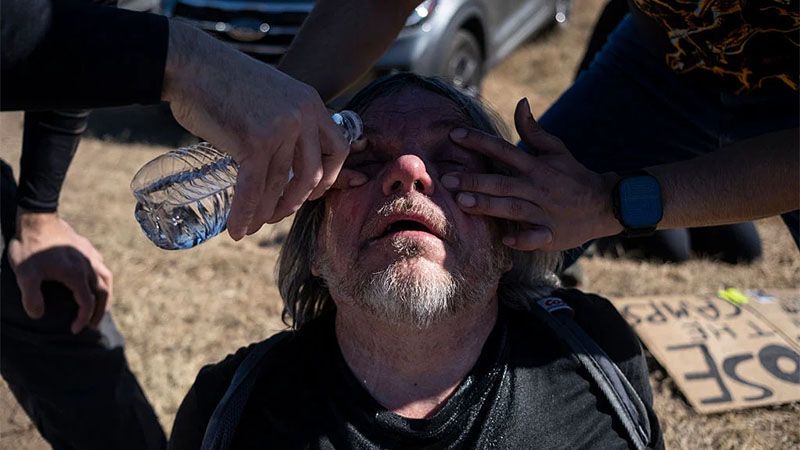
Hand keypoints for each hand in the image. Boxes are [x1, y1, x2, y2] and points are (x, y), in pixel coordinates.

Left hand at [7, 211, 112, 333]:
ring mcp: (89, 255)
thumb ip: (31, 297)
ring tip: (101, 305)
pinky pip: (101, 266)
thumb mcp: (25, 274)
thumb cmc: (30, 247)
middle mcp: (89, 266)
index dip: (83, 318)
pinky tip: (94, 280)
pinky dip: (101, 278)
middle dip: (100, 311)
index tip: (74, 330)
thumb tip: (38, 315)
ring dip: (106, 295)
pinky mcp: (86, 247)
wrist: (37, 217)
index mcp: (77, 275)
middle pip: (104, 292)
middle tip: (93, 325)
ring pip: (106, 278)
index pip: (87, 302)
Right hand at [162, 21, 348, 237]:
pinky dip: (244, 214)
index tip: (311, 193)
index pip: (338, 149)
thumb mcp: (273, 95)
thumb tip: (286, 159)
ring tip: (253, 225)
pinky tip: (237, 230)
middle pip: (312, 174)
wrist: (191, 63)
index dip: (329, 178)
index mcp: (311, 103)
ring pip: (279, 185)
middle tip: (277, 214)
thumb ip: (286, 121)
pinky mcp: (253, 142)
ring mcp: (280, 129)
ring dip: (266, 213)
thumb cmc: (224, 81)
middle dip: (295, 202)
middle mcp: (302, 115)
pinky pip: (253, 189)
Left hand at [442, 98, 621, 250]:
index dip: (479, 141)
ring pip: (512, 208)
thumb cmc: (573, 175)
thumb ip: (533, 130)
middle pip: (502, 182)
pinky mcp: (550, 234)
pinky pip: (535, 237)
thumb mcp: (556, 150)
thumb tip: (520, 101)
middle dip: (474, 180)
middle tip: (445, 179)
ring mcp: (544, 212)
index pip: (503, 150)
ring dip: (488, 206)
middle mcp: (537, 188)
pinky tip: (505, 238)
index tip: (454, 134)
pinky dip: (523, 238)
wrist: (605, 205)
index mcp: (536, 166)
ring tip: (462, 203)